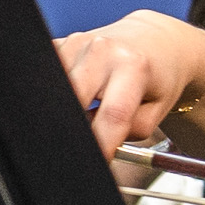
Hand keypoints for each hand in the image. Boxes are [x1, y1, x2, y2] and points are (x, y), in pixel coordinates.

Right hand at [55, 11, 204, 171]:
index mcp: (133, 66)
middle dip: (76, 130)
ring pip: (55, 91)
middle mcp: (102, 50)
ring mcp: (77, 43)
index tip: (99, 164)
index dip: (102, 146)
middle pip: (74, 101)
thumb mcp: (156, 110)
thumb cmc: (158, 78)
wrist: (155, 41)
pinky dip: (57, 94)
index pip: (112, 115)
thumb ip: (128, 130)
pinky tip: (75, 95)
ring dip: (66, 110)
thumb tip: (93, 143)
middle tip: (86, 145)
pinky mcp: (60, 43)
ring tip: (86, 112)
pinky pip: (47, 77)